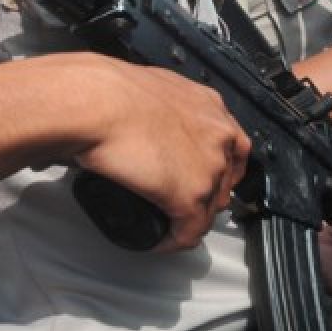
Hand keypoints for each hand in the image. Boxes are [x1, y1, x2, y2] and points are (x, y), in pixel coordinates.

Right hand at [68, 56, 250, 251]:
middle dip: (206, 195)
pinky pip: (190, 231)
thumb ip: (157, 108)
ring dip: (190, 219)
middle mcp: (217, 135)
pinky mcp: (190, 196)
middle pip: (225, 179)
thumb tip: (140, 123)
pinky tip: (159, 240)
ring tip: (169, 224)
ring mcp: (209, 167)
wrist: (98, 104)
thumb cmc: (107, 92)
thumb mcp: (146, 89)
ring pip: (210, 207)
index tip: (205, 175)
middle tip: (182, 203)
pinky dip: (173, 240)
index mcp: (208, 105)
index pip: (233, 144)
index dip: (219, 165)